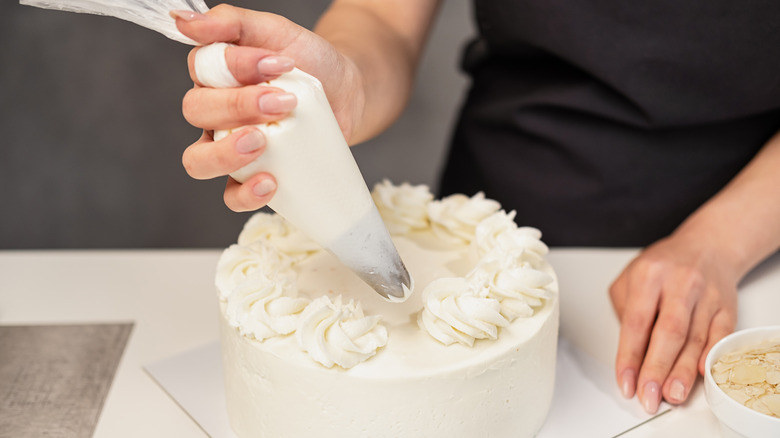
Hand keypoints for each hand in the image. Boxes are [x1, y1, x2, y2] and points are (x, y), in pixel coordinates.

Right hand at [172, 5, 365, 210]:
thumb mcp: (277, 32)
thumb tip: (184, 21)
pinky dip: (245, 193)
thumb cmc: (310, 61)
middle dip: (236, 107)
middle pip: (196, 113)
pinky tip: (270, 182)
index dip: (235, 67)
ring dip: (224, 154)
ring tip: (261, 142)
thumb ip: (232, 23)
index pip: (201, 69)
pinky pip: (231, 196)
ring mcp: (229, 148)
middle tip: (281, 102)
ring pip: (199, 160)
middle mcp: (213, 113)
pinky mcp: (252, 176)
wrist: (347, 93)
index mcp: (213, 75)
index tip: (280, 62)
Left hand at [609, 232, 737, 413]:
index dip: (630, 356)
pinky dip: (710, 356)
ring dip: (682, 372)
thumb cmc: (664, 265)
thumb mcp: (630, 277)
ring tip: (671, 394)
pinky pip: (721, 335)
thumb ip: (625, 311)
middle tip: (648, 396)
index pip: (636, 323)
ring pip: (695, 338)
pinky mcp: (727, 306)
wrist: (707, 246)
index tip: (625, 381)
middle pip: (668, 333)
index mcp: (649, 275)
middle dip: (656, 369)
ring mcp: (707, 295)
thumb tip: (629, 351)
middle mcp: (680, 283)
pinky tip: (700, 374)